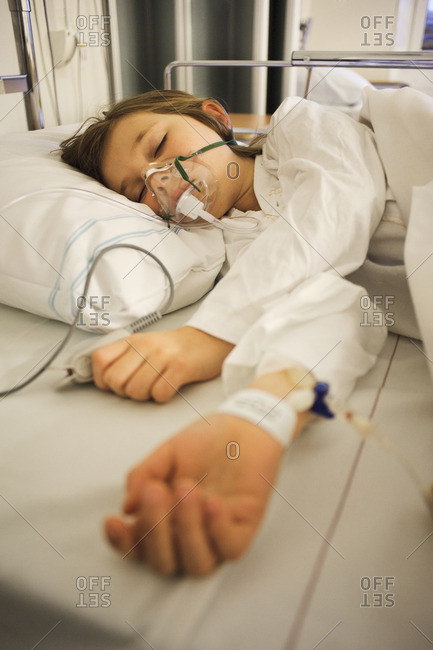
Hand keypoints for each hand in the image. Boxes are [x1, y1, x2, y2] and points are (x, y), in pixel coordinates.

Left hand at [92, 326, 233, 401]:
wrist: (209, 339)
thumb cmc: (176, 348)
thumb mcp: (146, 346)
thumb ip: (125, 358)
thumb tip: (105, 379)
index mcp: (133, 341)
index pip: (100, 359)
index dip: (102, 379)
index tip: (112, 385)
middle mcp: (145, 346)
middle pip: (116, 379)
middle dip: (124, 392)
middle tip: (137, 388)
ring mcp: (163, 356)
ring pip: (136, 390)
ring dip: (144, 396)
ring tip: (154, 388)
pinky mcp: (181, 367)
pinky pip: (160, 393)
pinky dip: (162, 397)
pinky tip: (169, 388)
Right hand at [104, 413, 284, 576]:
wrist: (242, 424)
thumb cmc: (203, 442)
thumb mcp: (166, 454)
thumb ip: (143, 476)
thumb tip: (128, 508)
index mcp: (163, 522)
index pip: (137, 547)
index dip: (121, 542)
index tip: (112, 520)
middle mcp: (186, 537)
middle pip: (163, 563)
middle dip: (155, 530)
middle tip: (156, 489)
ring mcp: (215, 538)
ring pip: (197, 565)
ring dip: (187, 531)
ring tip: (187, 489)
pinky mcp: (243, 530)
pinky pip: (230, 550)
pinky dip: (217, 530)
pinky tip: (211, 502)